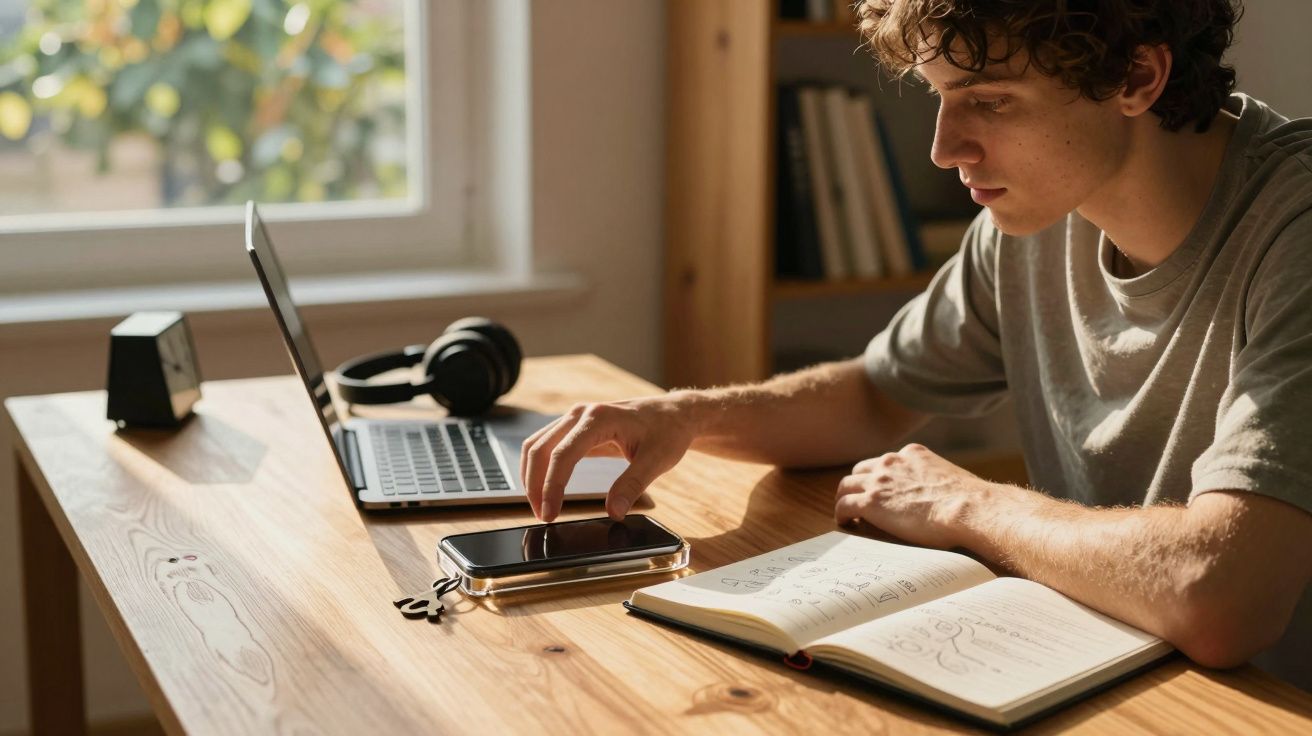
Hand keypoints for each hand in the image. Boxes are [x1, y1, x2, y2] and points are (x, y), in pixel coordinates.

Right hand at [521, 394, 697, 521]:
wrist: (673, 414)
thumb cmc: (667, 432)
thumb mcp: (657, 460)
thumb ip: (633, 485)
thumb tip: (614, 513)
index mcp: (599, 418)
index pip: (563, 454)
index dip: (551, 486)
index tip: (550, 514)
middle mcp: (581, 414)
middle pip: (540, 449)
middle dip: (535, 485)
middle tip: (542, 516)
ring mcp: (575, 418)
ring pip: (537, 446)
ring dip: (532, 476)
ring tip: (541, 507)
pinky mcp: (575, 427)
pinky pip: (545, 445)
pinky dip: (539, 467)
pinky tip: (543, 488)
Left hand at [834, 444, 995, 549]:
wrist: (969, 509)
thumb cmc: (971, 502)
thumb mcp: (952, 479)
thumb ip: (938, 481)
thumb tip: (946, 498)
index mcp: (912, 454)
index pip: (886, 462)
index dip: (880, 478)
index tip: (881, 491)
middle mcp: (891, 461)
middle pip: (861, 471)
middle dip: (859, 486)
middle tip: (860, 503)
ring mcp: (879, 481)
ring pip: (845, 486)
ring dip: (845, 499)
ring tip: (848, 515)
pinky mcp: (870, 502)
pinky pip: (843, 505)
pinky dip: (841, 515)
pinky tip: (845, 524)